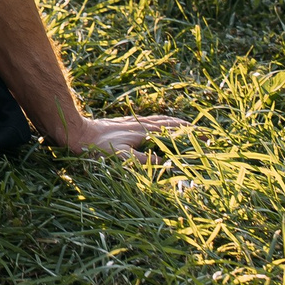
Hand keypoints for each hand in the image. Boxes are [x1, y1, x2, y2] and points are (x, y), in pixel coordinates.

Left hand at [50, 113, 190, 156]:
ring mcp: (132, 123)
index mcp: (144, 132)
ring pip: (160, 121)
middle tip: (204, 133)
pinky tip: (157, 124)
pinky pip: (148, 121)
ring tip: (187, 127)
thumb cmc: (97, 148)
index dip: (190, 134)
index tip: (207, 137)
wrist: (77, 133)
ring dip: (175, 124)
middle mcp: (140, 125)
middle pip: (169, 124)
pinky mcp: (123, 124)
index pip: (173, 132)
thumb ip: (144, 161)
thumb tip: (167, 164)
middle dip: (187, 128)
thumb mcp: (122, 158)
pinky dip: (160, 122)